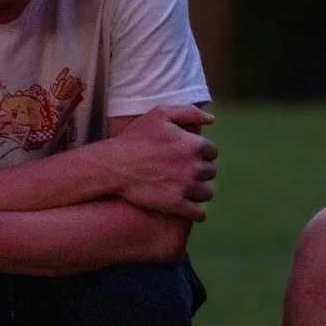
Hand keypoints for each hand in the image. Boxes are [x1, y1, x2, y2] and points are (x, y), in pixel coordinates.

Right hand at [109, 105, 217, 220]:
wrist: (113, 166)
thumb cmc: (134, 138)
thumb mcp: (160, 114)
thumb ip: (189, 112)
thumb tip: (212, 119)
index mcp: (194, 144)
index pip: (212, 152)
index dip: (201, 153)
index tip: (189, 156)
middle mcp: (194, 167)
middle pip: (210, 172)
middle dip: (200, 172)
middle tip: (184, 172)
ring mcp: (186, 187)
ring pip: (207, 193)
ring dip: (200, 191)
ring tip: (187, 190)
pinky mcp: (175, 204)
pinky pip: (198, 213)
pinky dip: (197, 213)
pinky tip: (190, 210)